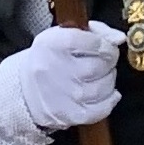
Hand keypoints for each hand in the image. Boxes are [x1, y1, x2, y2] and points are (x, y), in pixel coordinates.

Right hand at [0, 17, 124, 144]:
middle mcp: (57, 69)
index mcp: (52, 45)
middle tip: (102, 61)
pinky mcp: (70, 114)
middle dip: (108, 62)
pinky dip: (109, 100)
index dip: (105, 44)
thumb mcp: (63, 35)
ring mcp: (65, 94)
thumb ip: (95, 31)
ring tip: (98, 76)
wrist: (25, 89)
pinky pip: (102, 108)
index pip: (92, 42)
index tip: (104, 46)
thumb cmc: (48, 59)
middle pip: (100, 65)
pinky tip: (103, 93)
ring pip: (104, 86)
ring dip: (108, 80)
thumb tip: (118, 38)